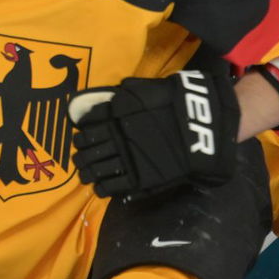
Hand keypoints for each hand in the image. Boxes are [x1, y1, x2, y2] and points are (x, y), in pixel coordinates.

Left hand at [68, 67, 237, 200]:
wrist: (200, 128)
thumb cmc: (174, 105)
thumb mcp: (145, 91)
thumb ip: (123, 96)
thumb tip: (106, 101)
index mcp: (117, 115)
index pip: (88, 126)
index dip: (81, 133)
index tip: (79, 137)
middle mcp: (117, 137)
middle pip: (88, 148)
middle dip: (80, 153)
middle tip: (78, 156)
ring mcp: (127, 160)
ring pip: (96, 168)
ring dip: (87, 170)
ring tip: (85, 173)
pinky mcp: (139, 178)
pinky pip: (113, 186)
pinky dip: (102, 187)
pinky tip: (99, 187)